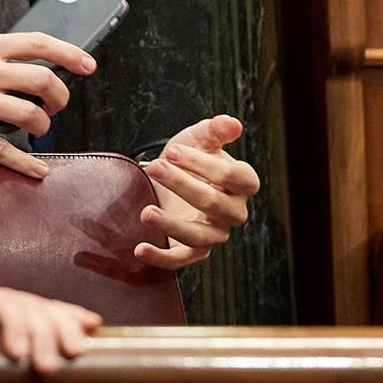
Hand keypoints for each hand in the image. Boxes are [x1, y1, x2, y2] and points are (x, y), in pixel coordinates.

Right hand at [0, 32, 96, 177]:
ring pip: (31, 116)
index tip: (89, 65)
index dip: (70, 53)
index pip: (38, 42)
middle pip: (43, 80)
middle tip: (56, 108)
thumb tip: (41, 73)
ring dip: (44, 129)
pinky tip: (38, 168)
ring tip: (36, 132)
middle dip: (60, 99)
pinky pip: (7, 151)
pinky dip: (28, 164)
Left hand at [0, 284, 102, 374]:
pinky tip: (94, 326)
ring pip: (47, 310)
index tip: (18, 355)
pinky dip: (74, 318)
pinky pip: (57, 313)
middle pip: (28, 308)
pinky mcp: (29, 319)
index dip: (12, 326)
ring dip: (65, 330)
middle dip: (42, 336)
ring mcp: (16, 306)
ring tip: (79, 354)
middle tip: (48, 369)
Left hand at [135, 114, 259, 269]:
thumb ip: (215, 130)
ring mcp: (215, 233)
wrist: (170, 178)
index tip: (171, 152)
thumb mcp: (199, 139)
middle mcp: (233, 211)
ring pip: (199, 236)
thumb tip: (233, 124)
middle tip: (155, 168)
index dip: (203, 164)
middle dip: (182, 185)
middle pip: (213, 202)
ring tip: (146, 212)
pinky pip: (182, 259)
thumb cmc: (189, 158)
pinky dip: (161, 258)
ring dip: (171, 225)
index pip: (232, 175)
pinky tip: (140, 249)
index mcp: (242, 182)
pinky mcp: (194, 250)